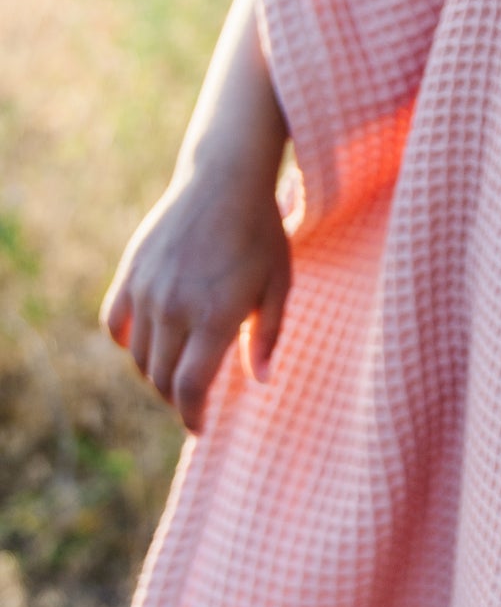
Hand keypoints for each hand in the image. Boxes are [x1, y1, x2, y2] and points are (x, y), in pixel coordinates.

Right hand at [102, 166, 291, 434]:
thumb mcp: (279, 284)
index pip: (189, 387)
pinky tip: (148, 343)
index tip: (200, 426)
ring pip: (138, 356)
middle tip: (194, 398)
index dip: (192, 416)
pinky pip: (115, 323)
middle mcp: (175, 308)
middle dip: (177, 398)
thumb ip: (268, 336)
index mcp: (215, 317)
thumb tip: (259, 380)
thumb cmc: (261, 233)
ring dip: (155, 373)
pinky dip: (127, 342)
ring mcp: (148, 290)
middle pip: (161, 378)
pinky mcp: (131, 273)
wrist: (224, 180)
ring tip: (176, 370)